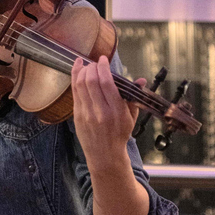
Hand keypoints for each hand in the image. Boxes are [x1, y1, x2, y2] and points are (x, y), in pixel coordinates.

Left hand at [71, 55, 145, 171]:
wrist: (105, 155)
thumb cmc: (120, 134)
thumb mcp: (131, 117)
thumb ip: (133, 96)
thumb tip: (141, 79)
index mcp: (116, 111)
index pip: (106, 83)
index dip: (103, 67)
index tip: (103, 59)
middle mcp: (100, 112)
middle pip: (91, 81)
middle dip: (92, 67)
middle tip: (96, 63)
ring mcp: (86, 114)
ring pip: (80, 85)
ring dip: (83, 71)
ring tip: (88, 65)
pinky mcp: (77, 116)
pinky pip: (74, 92)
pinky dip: (74, 78)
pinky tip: (77, 68)